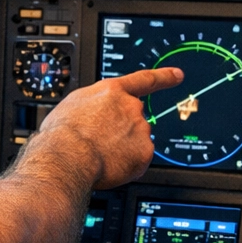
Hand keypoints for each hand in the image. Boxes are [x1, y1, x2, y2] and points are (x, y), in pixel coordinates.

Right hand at [33, 67, 182, 188]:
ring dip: (123, 150)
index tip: (178, 75)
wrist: (67, 155)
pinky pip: (139, 162)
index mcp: (112, 92)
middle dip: (122, 132)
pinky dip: (128, 167)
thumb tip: (95, 115)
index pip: (144, 80)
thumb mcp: (74, 105)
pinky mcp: (145, 152)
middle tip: (100, 144)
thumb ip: (94, 105)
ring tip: (99, 156)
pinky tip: (110, 167)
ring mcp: (140, 129)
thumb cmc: (63, 133)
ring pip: (137, 142)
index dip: (163, 77)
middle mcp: (131, 107)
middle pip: (135, 120)